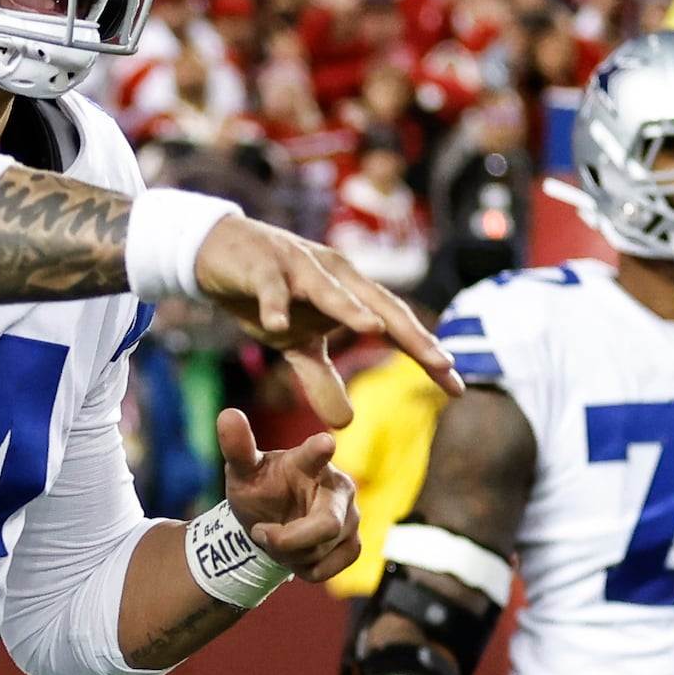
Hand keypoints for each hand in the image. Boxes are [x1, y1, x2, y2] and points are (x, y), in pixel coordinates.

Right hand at [184, 216, 455, 428]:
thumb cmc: (269, 295)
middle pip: (379, 304)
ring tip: (373, 327)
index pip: (396, 326)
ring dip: (349, 306)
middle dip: (411, 334)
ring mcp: (298, 266)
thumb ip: (322, 380)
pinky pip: (270, 287)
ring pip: (328, 288)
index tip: (456, 388)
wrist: (217, 251)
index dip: (426, 354)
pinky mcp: (261, 265)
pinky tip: (278, 325)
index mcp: (350, 293)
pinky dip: (275, 304)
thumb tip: (347, 423)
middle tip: (442, 363)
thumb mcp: (296, 345)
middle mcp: (334, 274)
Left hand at [213, 402, 361, 581]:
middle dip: (287, 539)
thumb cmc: (258, 491)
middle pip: (326, 524)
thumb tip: (226, 414)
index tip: (325, 443)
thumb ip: (237, 447)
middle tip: (260, 533)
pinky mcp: (353, 543)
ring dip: (290, 553)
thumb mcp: (242, 472)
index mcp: (309, 461)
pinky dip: (305, 568)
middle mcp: (338, 485)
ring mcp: (351, 515)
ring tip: (277, 538)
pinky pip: (330, 568)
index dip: (319, 450)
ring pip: (321, 550)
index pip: (315, 455)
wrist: (266, 524)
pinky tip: (295, 554)